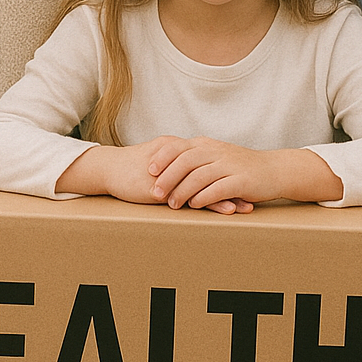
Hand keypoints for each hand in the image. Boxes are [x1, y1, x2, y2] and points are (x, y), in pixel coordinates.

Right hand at [58, 139, 249, 212]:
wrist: (107, 169)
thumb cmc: (132, 168)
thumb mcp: (157, 161)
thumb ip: (176, 164)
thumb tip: (192, 172)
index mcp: (178, 149)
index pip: (209, 163)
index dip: (228, 173)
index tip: (247, 184)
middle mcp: (177, 158)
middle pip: (211, 172)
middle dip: (232, 185)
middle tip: (253, 198)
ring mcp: (168, 173)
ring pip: (202, 184)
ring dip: (222, 196)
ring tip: (241, 208)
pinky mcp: (158, 187)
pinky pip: (184, 196)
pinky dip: (202, 203)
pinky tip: (216, 211)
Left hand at [146, 137, 341, 210]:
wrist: (274, 170)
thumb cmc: (240, 167)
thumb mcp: (216, 157)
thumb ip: (194, 159)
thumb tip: (166, 168)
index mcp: (207, 144)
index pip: (178, 146)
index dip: (162, 157)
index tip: (149, 170)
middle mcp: (217, 151)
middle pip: (185, 161)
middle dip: (167, 177)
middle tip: (154, 193)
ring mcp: (230, 165)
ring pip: (199, 175)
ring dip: (182, 191)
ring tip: (172, 204)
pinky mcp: (241, 180)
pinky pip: (219, 188)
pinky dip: (203, 197)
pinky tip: (194, 205)